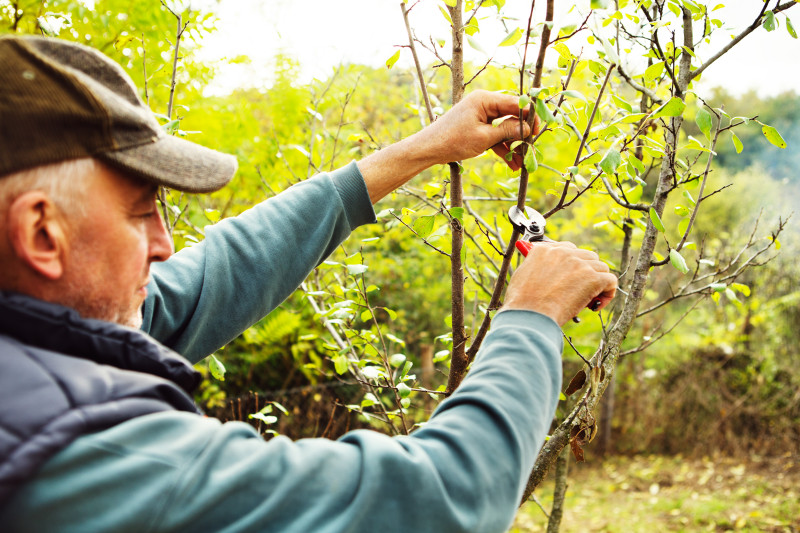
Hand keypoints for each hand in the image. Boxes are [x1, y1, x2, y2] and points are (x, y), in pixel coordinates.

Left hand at [358, 90, 538, 202]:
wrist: (429, 149)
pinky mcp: (477, 126)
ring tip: (523, 163)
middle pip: (512, 115)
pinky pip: (495, 135)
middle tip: (532, 149)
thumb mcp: (485, 138)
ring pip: (504, 128)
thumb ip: (508, 131)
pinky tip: (512, 164)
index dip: (530, 117)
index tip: (538, 132)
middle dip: (522, 134)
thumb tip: (527, 128)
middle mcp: (484, 103)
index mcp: (485, 99)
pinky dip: (502, 148)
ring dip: (513, 145)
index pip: (516, 103)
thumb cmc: (453, 141)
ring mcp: (480, 115)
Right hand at [502, 241, 617, 326]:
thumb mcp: (523, 276)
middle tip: (580, 290)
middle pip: (588, 256)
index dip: (574, 264)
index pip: (568, 249)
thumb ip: (538, 268)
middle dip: (587, 272)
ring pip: (601, 268)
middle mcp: (563, 253)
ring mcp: (579, 264)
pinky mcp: (593, 278)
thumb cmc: (522, 303)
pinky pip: (611, 281)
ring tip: (588, 300)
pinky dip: (607, 294)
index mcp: (545, 250)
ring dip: (598, 283)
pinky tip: (596, 305)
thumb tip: (548, 273)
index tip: (573, 276)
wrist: (529, 315)